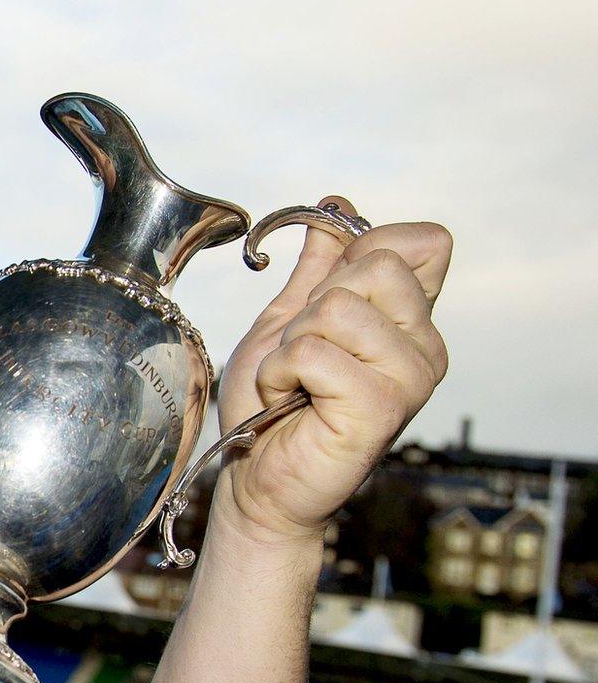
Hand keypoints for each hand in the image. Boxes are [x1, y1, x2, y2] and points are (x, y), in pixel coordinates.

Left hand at [212, 198, 452, 544]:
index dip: (363, 250)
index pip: (424, 242)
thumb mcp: (288, 320)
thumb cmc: (271, 406)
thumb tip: (337, 206)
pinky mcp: (383, 408)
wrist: (256, 476)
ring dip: (290, 345)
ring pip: (338, 308)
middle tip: (300, 355)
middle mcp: (425, 345)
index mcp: (411, 319)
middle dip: (313, 305)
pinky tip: (288, 404)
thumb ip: (318, 268)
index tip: (324, 296)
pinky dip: (281, 375)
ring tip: (293, 384)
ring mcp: (411, 378)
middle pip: (375, 265)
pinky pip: (315, 353)